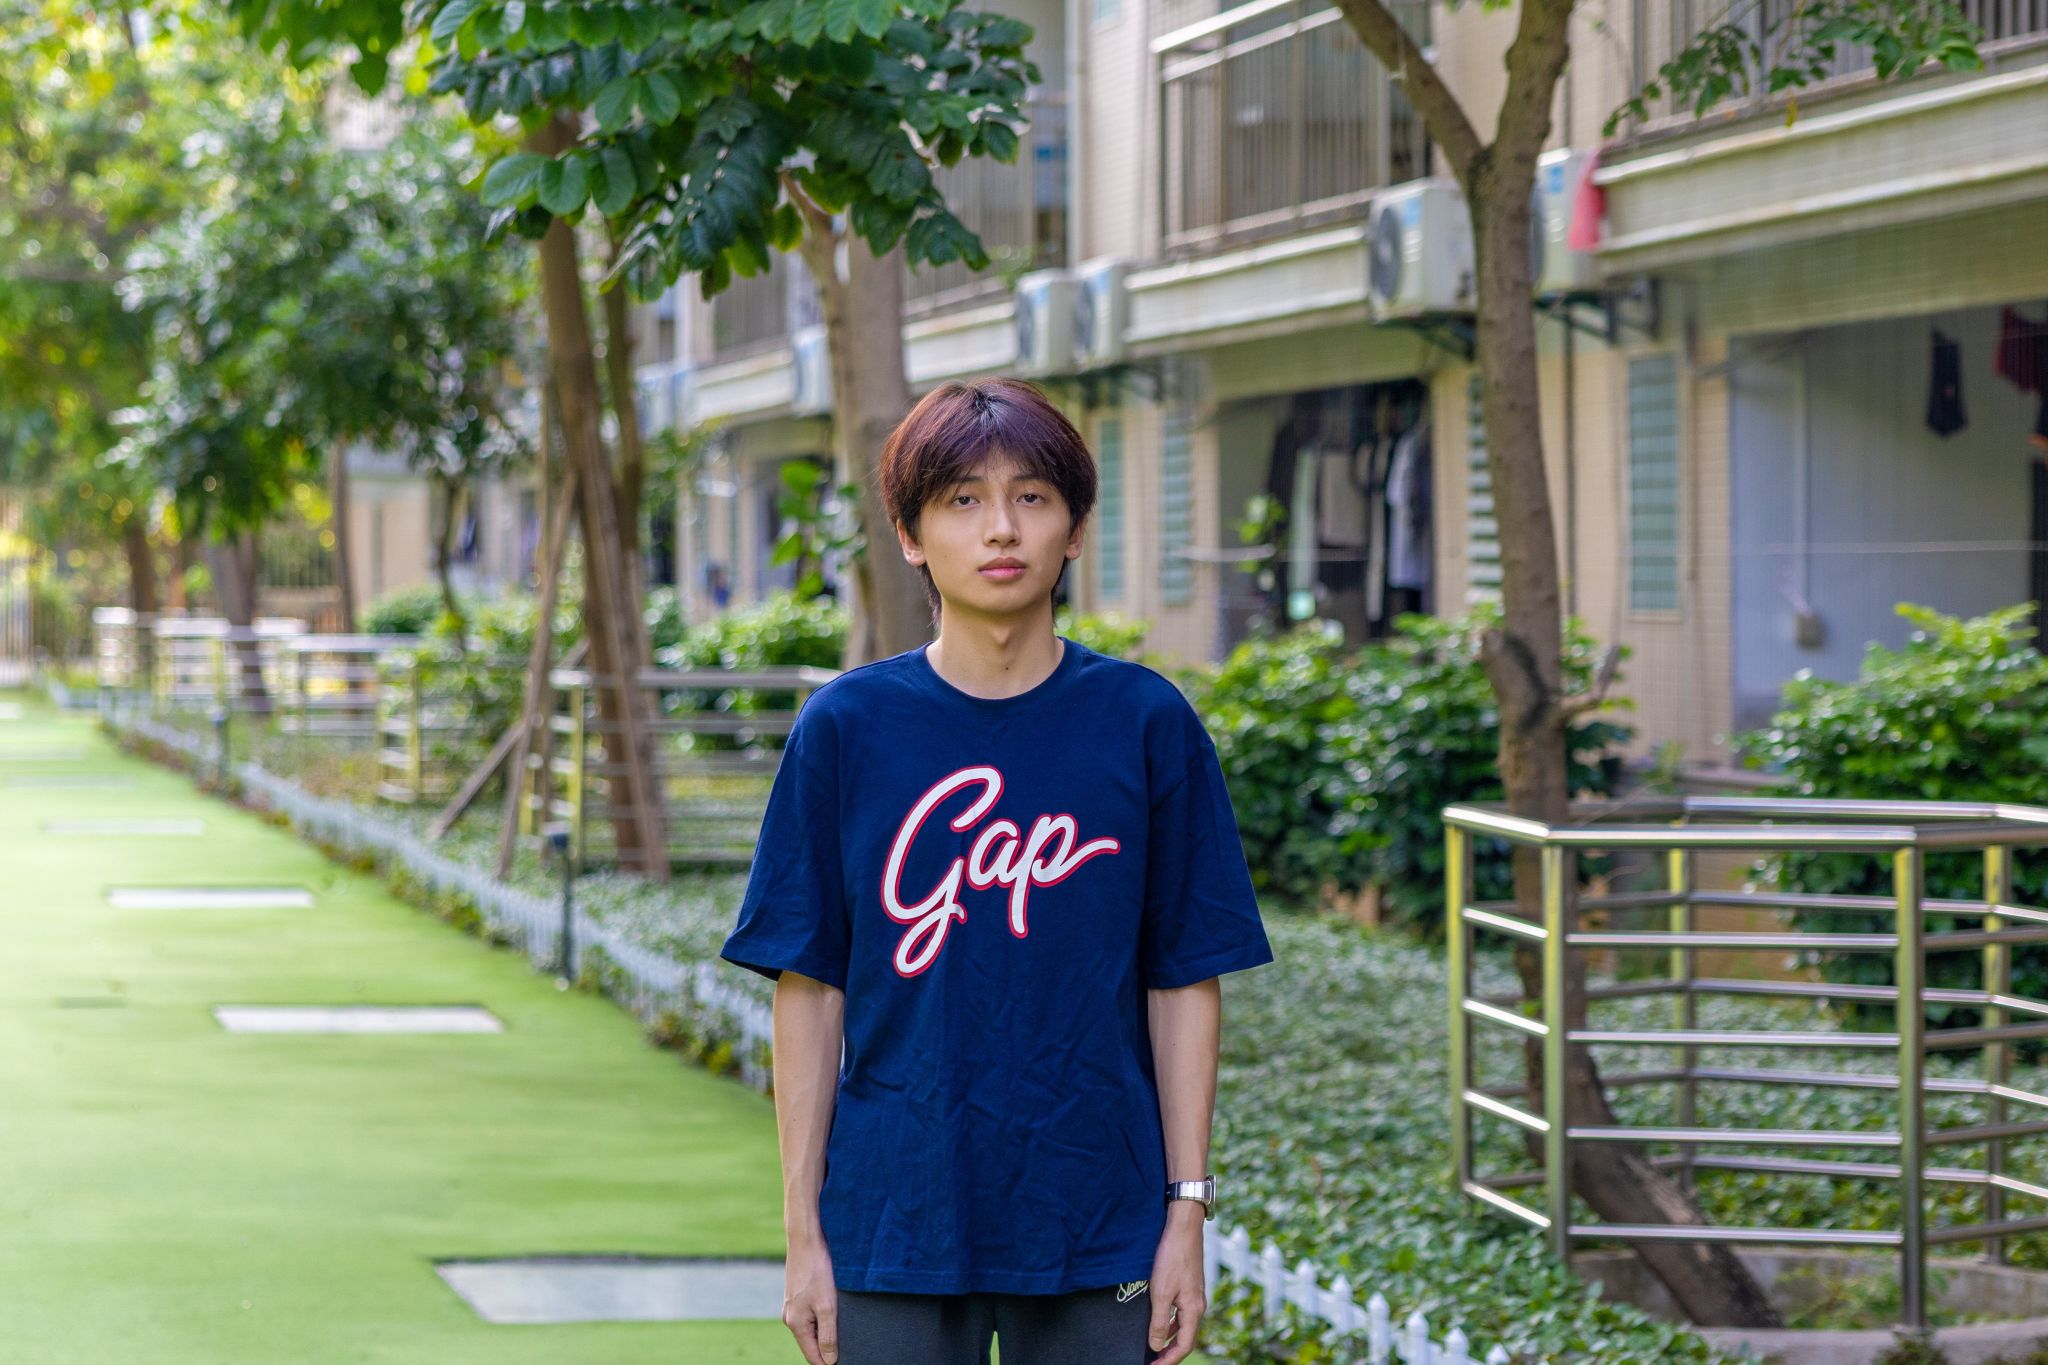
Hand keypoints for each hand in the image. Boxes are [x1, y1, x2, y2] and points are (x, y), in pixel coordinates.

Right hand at [783, 1234, 838, 1364]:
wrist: (805, 1241)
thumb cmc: (817, 1271)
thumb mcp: (827, 1306)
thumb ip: (828, 1335)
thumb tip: (829, 1360)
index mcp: (796, 1324)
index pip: (812, 1356)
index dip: (828, 1362)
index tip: (845, 1360)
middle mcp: (790, 1317)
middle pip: (811, 1343)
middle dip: (827, 1347)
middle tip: (849, 1345)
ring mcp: (792, 1306)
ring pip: (811, 1329)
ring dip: (825, 1331)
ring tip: (843, 1327)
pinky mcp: (797, 1295)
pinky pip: (810, 1316)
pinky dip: (822, 1318)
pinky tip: (834, 1310)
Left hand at [1147, 1204, 1206, 1363]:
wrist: (1183, 1228)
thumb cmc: (1173, 1257)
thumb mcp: (1161, 1292)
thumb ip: (1158, 1321)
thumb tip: (1156, 1345)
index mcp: (1194, 1310)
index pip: (1184, 1345)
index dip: (1169, 1360)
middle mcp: (1197, 1306)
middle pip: (1186, 1338)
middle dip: (1170, 1352)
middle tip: (1152, 1361)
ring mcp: (1194, 1296)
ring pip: (1183, 1326)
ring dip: (1169, 1338)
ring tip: (1153, 1347)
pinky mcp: (1188, 1287)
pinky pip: (1180, 1313)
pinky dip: (1170, 1323)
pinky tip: (1158, 1322)